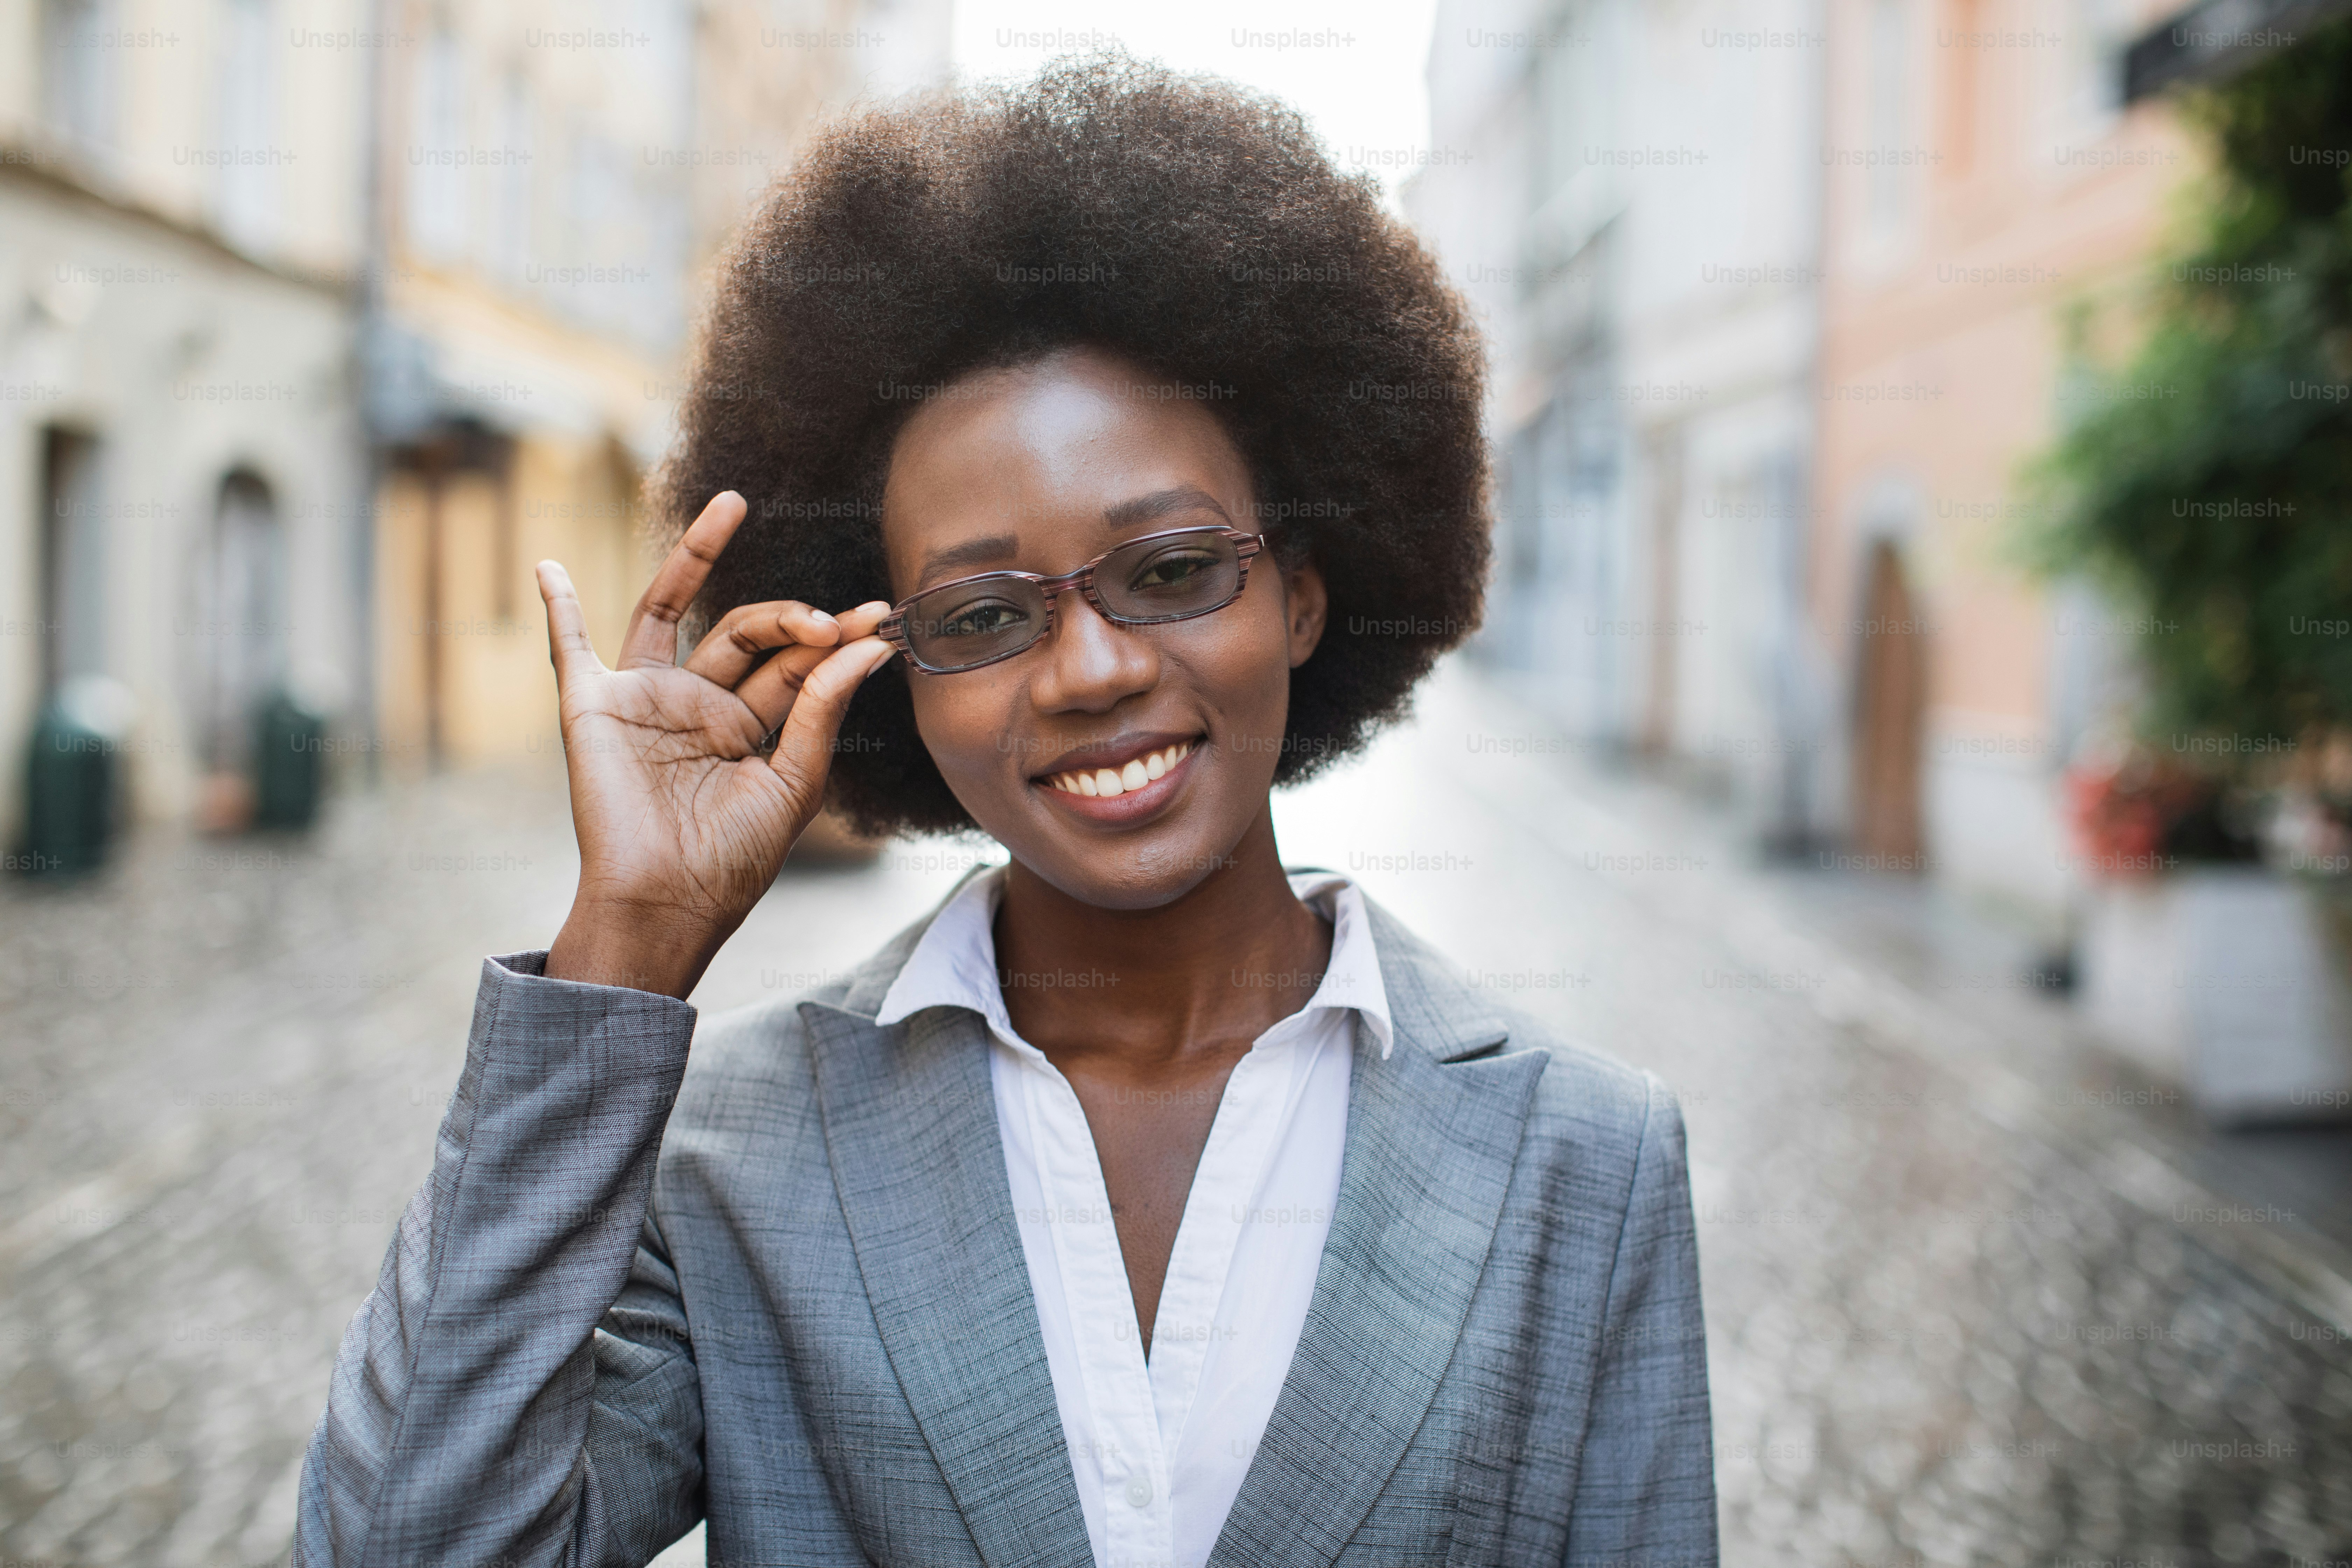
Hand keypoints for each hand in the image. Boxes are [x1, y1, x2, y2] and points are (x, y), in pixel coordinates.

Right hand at [536, 490, 896, 997]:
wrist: (665, 904)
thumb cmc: (731, 861)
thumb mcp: (793, 784)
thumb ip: (820, 710)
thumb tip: (866, 646)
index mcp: (746, 729)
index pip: (793, 665)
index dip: (834, 638)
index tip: (879, 622)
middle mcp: (697, 706)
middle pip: (744, 632)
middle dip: (791, 615)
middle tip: (833, 617)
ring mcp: (644, 701)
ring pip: (669, 610)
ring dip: (695, 556)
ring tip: (734, 505)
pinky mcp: (592, 708)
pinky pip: (569, 648)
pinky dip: (557, 608)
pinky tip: (550, 567)